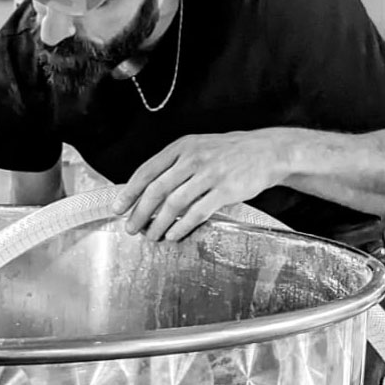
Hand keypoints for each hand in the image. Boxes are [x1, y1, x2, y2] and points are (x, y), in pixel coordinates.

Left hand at [111, 130, 292, 241]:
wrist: (266, 151)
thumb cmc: (227, 153)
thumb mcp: (197, 148)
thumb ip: (173, 165)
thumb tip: (145, 190)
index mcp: (180, 148)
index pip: (146, 171)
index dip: (129, 192)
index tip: (117, 208)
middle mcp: (192, 159)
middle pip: (156, 189)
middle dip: (139, 212)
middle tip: (130, 228)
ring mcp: (210, 174)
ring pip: (175, 203)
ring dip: (159, 223)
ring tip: (150, 236)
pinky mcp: (226, 189)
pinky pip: (198, 212)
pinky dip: (182, 226)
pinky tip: (173, 235)